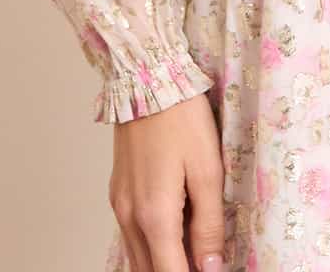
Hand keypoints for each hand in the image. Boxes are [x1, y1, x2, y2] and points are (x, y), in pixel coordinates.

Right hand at [109, 90, 225, 271]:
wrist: (147, 78)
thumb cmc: (182, 118)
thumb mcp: (208, 170)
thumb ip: (209, 225)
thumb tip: (212, 268)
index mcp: (154, 215)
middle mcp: (129, 217)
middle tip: (205, 263)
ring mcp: (119, 205)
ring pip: (137, 258)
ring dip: (163, 263)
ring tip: (194, 252)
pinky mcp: (117, 192)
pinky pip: (132, 236)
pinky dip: (151, 246)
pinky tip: (174, 235)